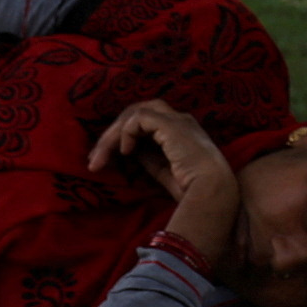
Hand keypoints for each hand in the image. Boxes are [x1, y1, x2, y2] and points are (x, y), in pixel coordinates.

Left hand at [93, 97, 243, 272]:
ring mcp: (176, 119)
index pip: (144, 123)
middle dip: (111, 134)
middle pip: (136, 114)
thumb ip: (149, 157)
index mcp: (180, 130)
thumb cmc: (195, 189)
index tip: (105, 160)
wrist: (213, 192)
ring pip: (134, 113)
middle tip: (94, 160)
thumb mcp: (164, 171)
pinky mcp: (170, 124)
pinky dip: (126, 133)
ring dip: (112, 135)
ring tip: (100, 158)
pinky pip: (138, 119)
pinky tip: (124, 152)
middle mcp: (179, 120)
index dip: (122, 137)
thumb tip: (129, 151)